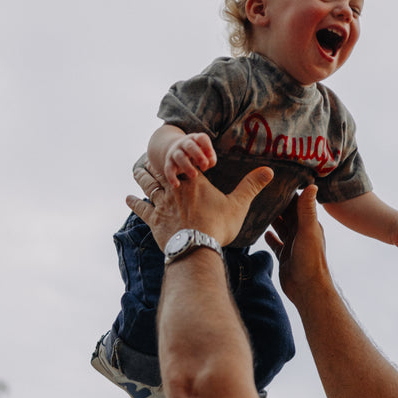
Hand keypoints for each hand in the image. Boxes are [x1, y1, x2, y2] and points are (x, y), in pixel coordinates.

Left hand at [126, 161, 273, 250]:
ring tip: (137, 169)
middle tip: (150, 155)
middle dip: (157, 162)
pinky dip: (134, 203)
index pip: (186, 163)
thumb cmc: (218, 226)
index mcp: (195, 182)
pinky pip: (142, 209)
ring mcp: (163, 204)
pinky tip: (128, 198)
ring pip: (149, 185)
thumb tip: (269, 169)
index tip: (176, 149)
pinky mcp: (154, 221)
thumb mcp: (239, 204)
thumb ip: (251, 185)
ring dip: (142, 176)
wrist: (197, 248)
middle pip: (163, 170)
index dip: (181, 156)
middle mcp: (175, 189)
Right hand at [164, 132, 216, 187]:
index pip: (201, 138)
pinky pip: (168, 169)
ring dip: (187, 166)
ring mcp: (175, 152)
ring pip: (179, 157)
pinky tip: (176, 185)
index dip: (207, 146)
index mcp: (196, 139)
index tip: (211, 154)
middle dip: (198, 156)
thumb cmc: (197, 154)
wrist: (176, 151)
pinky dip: (171, 177)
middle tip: (204, 166)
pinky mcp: (169, 162)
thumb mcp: (205, 154)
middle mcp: (184, 143)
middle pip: (190, 146)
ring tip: (194, 175)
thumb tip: (209, 163)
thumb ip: (210, 158)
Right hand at [266, 185, 327, 304]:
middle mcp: (301, 232)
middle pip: (287, 214)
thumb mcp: (308, 231)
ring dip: (271, 219)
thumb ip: (307, 209)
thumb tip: (312, 185)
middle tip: (261, 191)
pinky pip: (275, 243)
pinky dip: (269, 237)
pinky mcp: (284, 256)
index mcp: (308, 224)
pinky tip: (261, 231)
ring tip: (257, 207)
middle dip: (276, 204)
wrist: (307, 289)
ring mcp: (292, 244)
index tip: (275, 180)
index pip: (297, 203)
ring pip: (281, 227)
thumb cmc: (310, 260)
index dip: (287, 192)